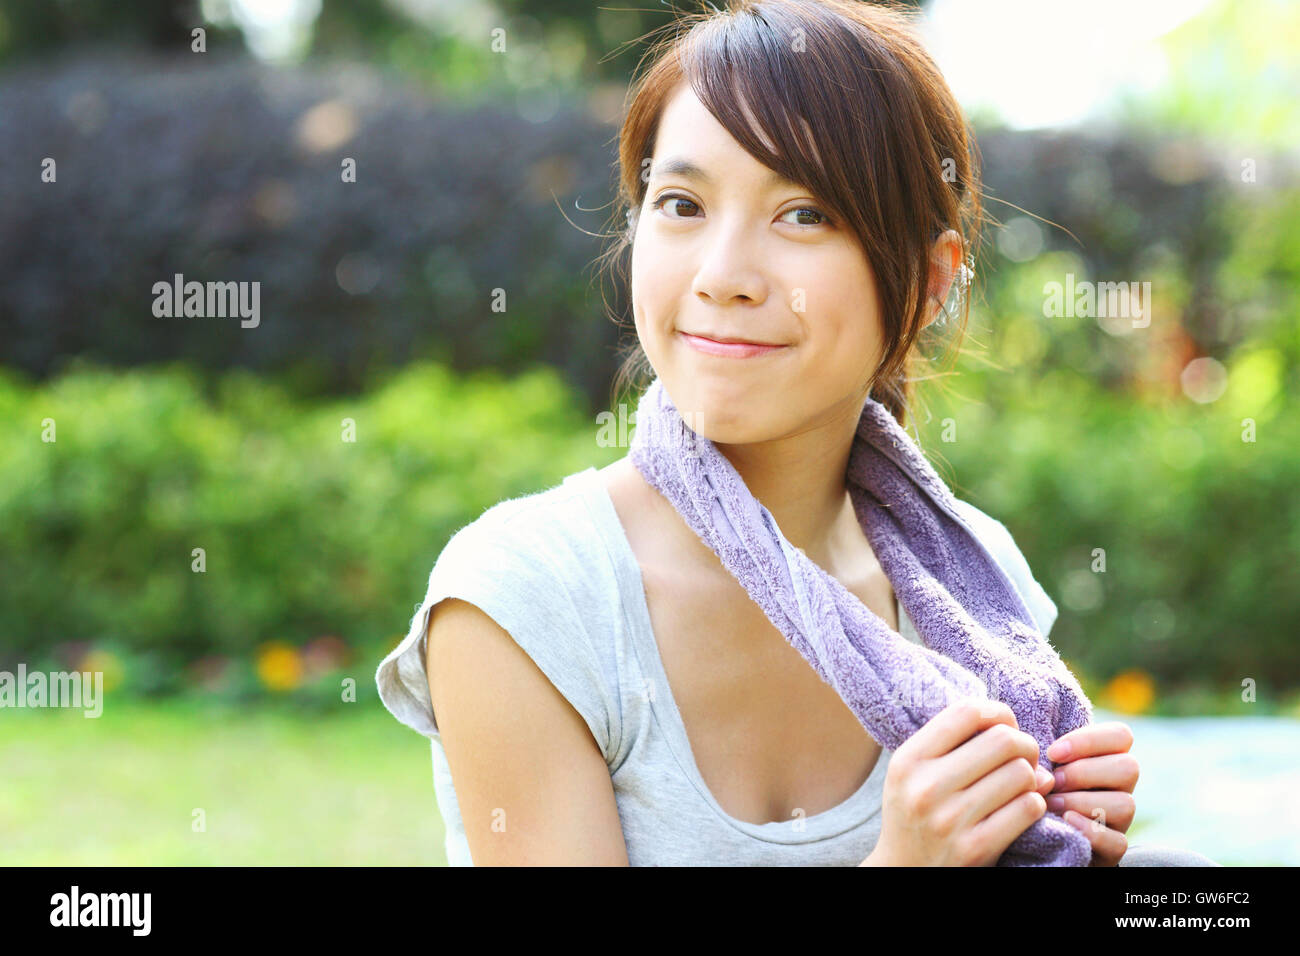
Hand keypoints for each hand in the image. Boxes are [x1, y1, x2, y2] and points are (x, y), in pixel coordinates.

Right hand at [869, 700, 1052, 866]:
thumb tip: (1017, 732)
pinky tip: (1023, 807)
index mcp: (908, 760)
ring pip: (1021, 773)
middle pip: (1002, 740)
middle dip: (1025, 744)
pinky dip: (1035, 803)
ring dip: (1032, 777)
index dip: (997, 712)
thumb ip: (952, 743)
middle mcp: (926, 787)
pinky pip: (1028, 808)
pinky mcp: (975, 848)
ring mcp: (951, 820)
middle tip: (1023, 758)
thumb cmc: (914, 813)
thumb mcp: (914, 772)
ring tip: (1021, 785)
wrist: (903, 871)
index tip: (1004, 726)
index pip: (966, 712)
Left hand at [1045, 722, 1137, 866]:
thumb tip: (1036, 756)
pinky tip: (1066, 821)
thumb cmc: (1039, 789)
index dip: (1089, 740)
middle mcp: (1120, 787)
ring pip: (1125, 804)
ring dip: (1082, 801)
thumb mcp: (1042, 765)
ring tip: (1052, 803)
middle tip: (1054, 781)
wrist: (1038, 836)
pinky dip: (1091, 831)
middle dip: (1084, 772)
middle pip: (1129, 767)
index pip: (1121, 735)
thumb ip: (1045, 754)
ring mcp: (1121, 820)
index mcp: (1107, 758)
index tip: (1053, 752)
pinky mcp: (1114, 849)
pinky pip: (1117, 842)